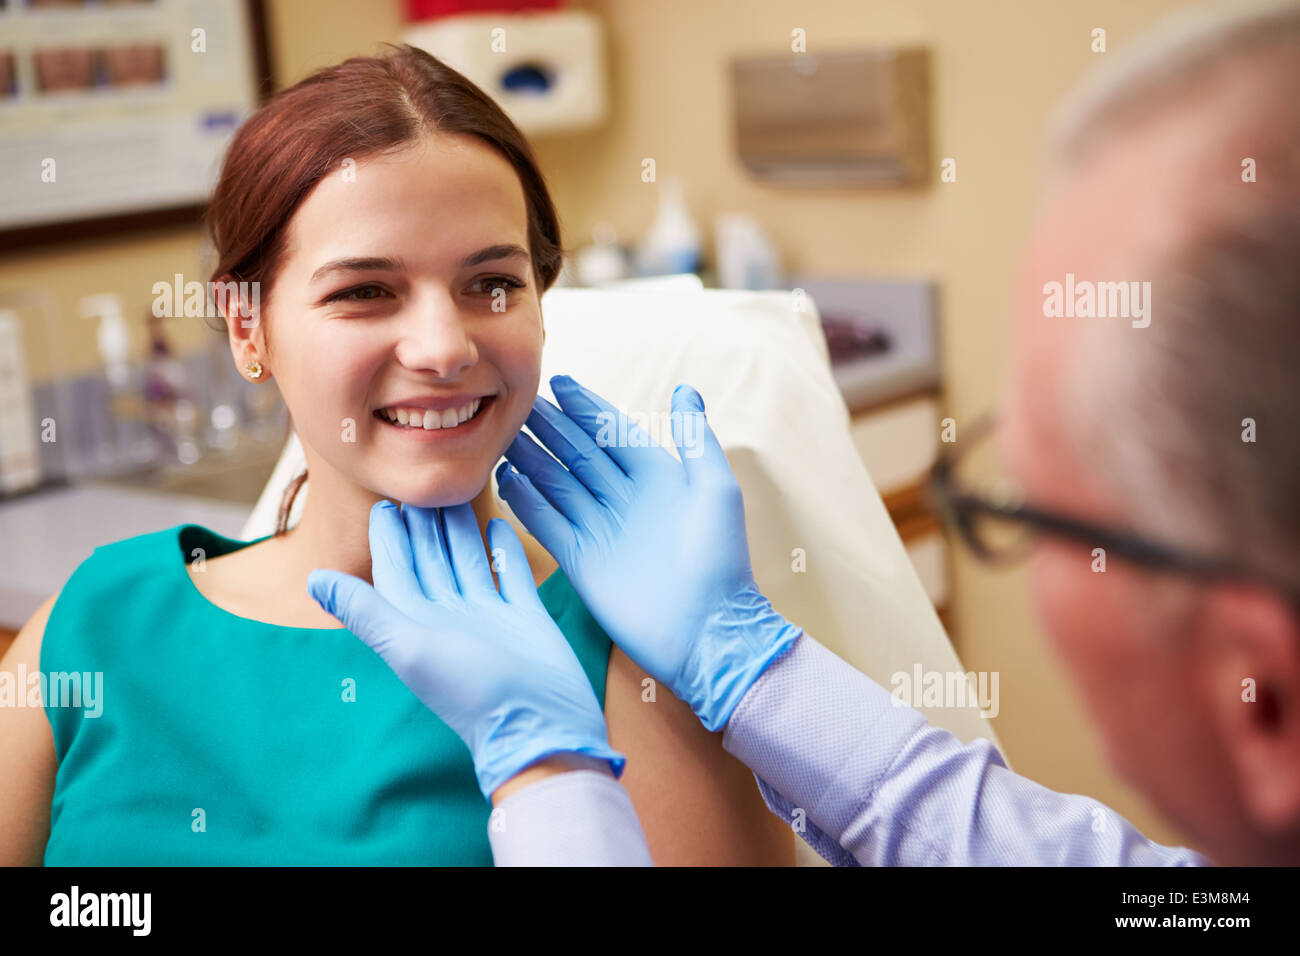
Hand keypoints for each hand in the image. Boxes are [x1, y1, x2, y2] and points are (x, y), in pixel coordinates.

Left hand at [306, 499, 625, 801]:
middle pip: (431, 558)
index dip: (388, 536)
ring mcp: (489, 615)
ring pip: (467, 560)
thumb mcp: (409, 646)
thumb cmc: (470, 690)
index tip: (384, 501)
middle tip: (421, 484)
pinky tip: (500, 523)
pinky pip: (509, 573)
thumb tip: (312, 579)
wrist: (538, 723)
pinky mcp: (524, 615)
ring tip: (456, 493)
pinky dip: (503, 549)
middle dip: (424, 523)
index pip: (396, 569)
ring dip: (460, 528)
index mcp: (417, 622)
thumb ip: (364, 610)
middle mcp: (450, 616)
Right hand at [497, 375, 801, 730]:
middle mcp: (625, 499)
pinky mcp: (581, 561)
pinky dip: (526, 501)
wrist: (708, 633)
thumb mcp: (716, 490)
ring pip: (558, 484)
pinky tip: (505, 478)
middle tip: (517, 404)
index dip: (587, 408)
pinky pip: (548, 523)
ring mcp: (601, 530)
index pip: (613, 432)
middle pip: (579, 454)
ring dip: (532, 458)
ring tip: (502, 435)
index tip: (559, 381)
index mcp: (658, 477)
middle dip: (551, 428)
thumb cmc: (721, 559)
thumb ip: (696, 439)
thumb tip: (685, 389)